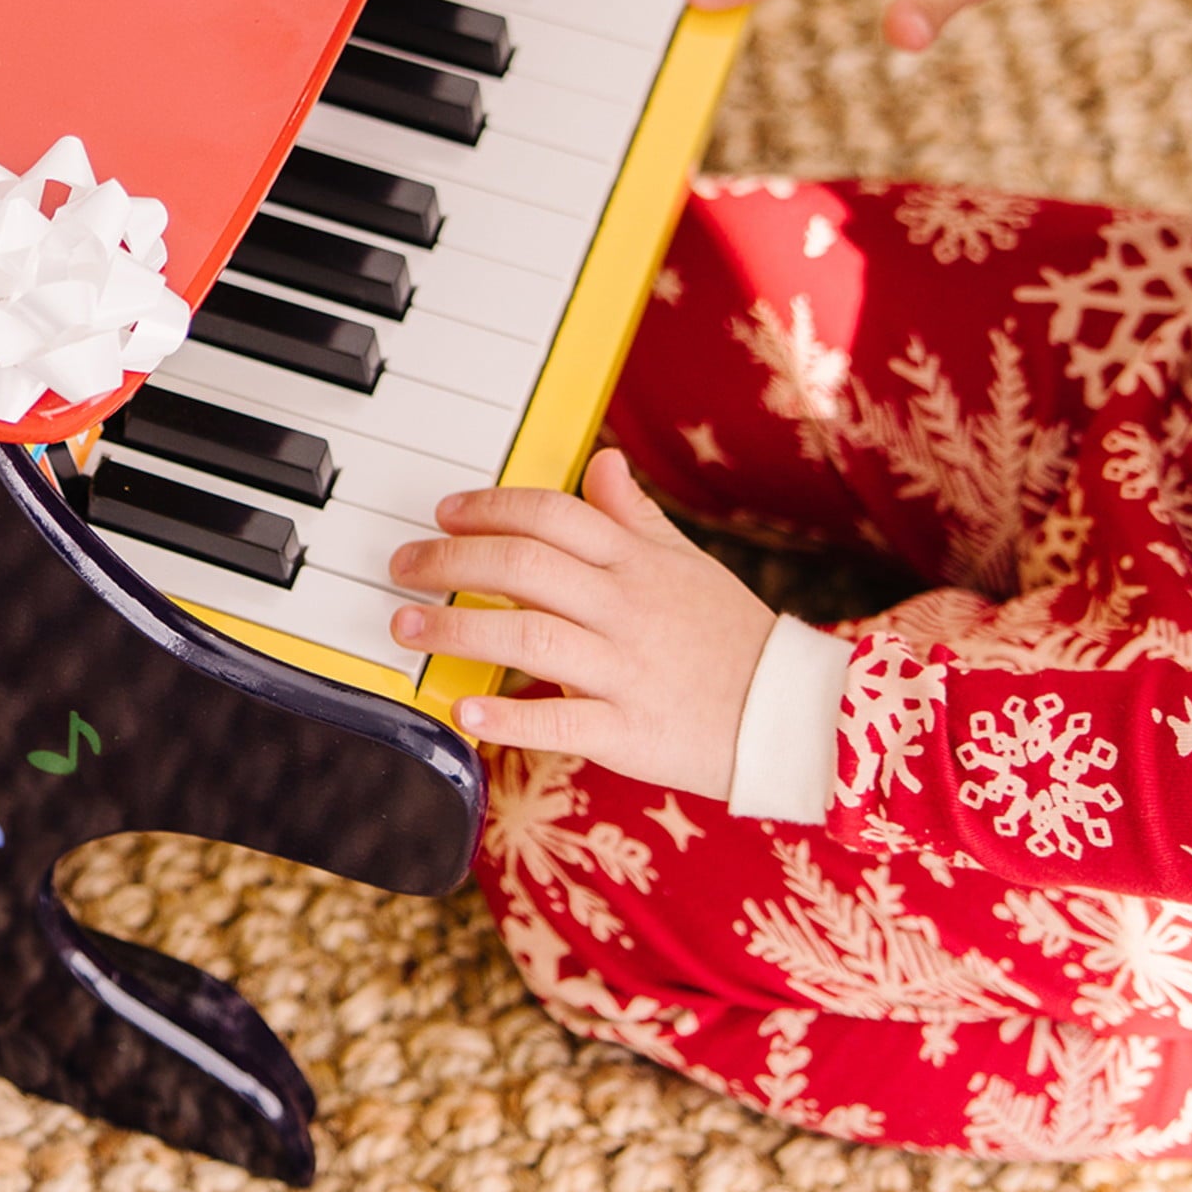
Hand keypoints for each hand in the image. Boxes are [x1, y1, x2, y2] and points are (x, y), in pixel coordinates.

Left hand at [388, 450, 772, 797]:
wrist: (788, 714)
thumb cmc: (729, 635)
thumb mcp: (685, 562)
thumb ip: (633, 514)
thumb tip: (601, 460)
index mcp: (638, 562)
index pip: (551, 516)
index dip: (489, 508)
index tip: (444, 516)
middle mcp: (627, 607)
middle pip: (525, 567)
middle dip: (451, 563)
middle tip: (402, 568)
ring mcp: (627, 668)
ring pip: (531, 636)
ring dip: (458, 631)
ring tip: (407, 629)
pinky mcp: (630, 730)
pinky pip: (563, 719)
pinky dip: (512, 715)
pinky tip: (465, 712)